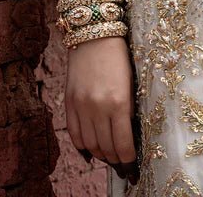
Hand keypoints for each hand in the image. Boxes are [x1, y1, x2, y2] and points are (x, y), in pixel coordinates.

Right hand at [65, 34, 137, 169]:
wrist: (94, 35)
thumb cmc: (119, 56)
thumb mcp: (131, 82)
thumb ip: (127, 110)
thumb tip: (126, 136)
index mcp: (118, 102)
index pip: (122, 144)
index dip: (128, 160)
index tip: (133, 168)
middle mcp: (98, 107)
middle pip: (106, 148)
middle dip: (116, 162)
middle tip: (123, 168)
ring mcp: (81, 106)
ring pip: (89, 144)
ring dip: (101, 156)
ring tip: (109, 159)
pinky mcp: (69, 102)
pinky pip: (74, 134)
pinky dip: (82, 146)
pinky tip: (91, 151)